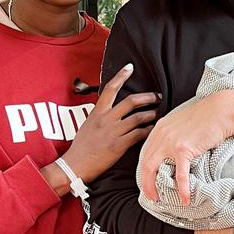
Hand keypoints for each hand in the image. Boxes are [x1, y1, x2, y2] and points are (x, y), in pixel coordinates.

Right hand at [60, 63, 159, 183]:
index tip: (130, 67)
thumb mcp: (88, 124)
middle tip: (157, 96)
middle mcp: (106, 119)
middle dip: (148, 97)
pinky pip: (138, 134)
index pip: (110, 88)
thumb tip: (111, 109)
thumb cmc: (80, 147)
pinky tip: (153, 129)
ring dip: (151, 114)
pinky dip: (148, 130)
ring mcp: (113, 132)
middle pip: (131, 101)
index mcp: (97, 112)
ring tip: (158, 113)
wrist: (74, 165)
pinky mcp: (119, 145)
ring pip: (138, 117)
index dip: (121, 76)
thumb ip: (100, 115)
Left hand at [139, 90, 233, 205]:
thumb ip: (172, 133)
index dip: (143, 170)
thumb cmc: (206, 116)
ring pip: (153, 169)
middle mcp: (161, 134)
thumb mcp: (181, 121)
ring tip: (160, 199)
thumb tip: (171, 150)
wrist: (220, 111)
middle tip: (151, 195)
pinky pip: (180, 174)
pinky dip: (182, 189)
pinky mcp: (184, 149)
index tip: (148, 181)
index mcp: (159, 128)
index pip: (144, 152)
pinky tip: (185, 199)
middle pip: (144, 163)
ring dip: (154, 187)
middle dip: (145, 183)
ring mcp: (170, 142)